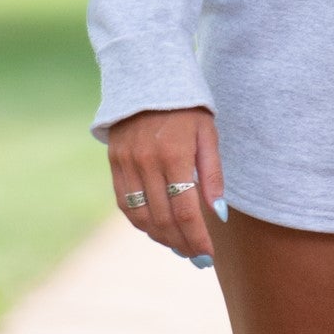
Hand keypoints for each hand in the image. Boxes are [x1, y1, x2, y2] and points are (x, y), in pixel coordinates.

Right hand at [106, 108, 224, 264]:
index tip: (208, 256)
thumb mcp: (208, 133)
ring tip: (179, 245)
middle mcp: (146, 162)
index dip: (196, 238)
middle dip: (181, 243)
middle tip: (197, 257)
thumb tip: (219, 214)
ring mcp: (126, 163)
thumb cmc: (187, 106)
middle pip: (162, 218)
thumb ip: (212, 174)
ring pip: (140, 217)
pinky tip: (157, 228)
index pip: (185, 210)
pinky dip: (140, 222)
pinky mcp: (114, 163)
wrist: (149, 76)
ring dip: (160, 237)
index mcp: (174, 154)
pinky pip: (124, 204)